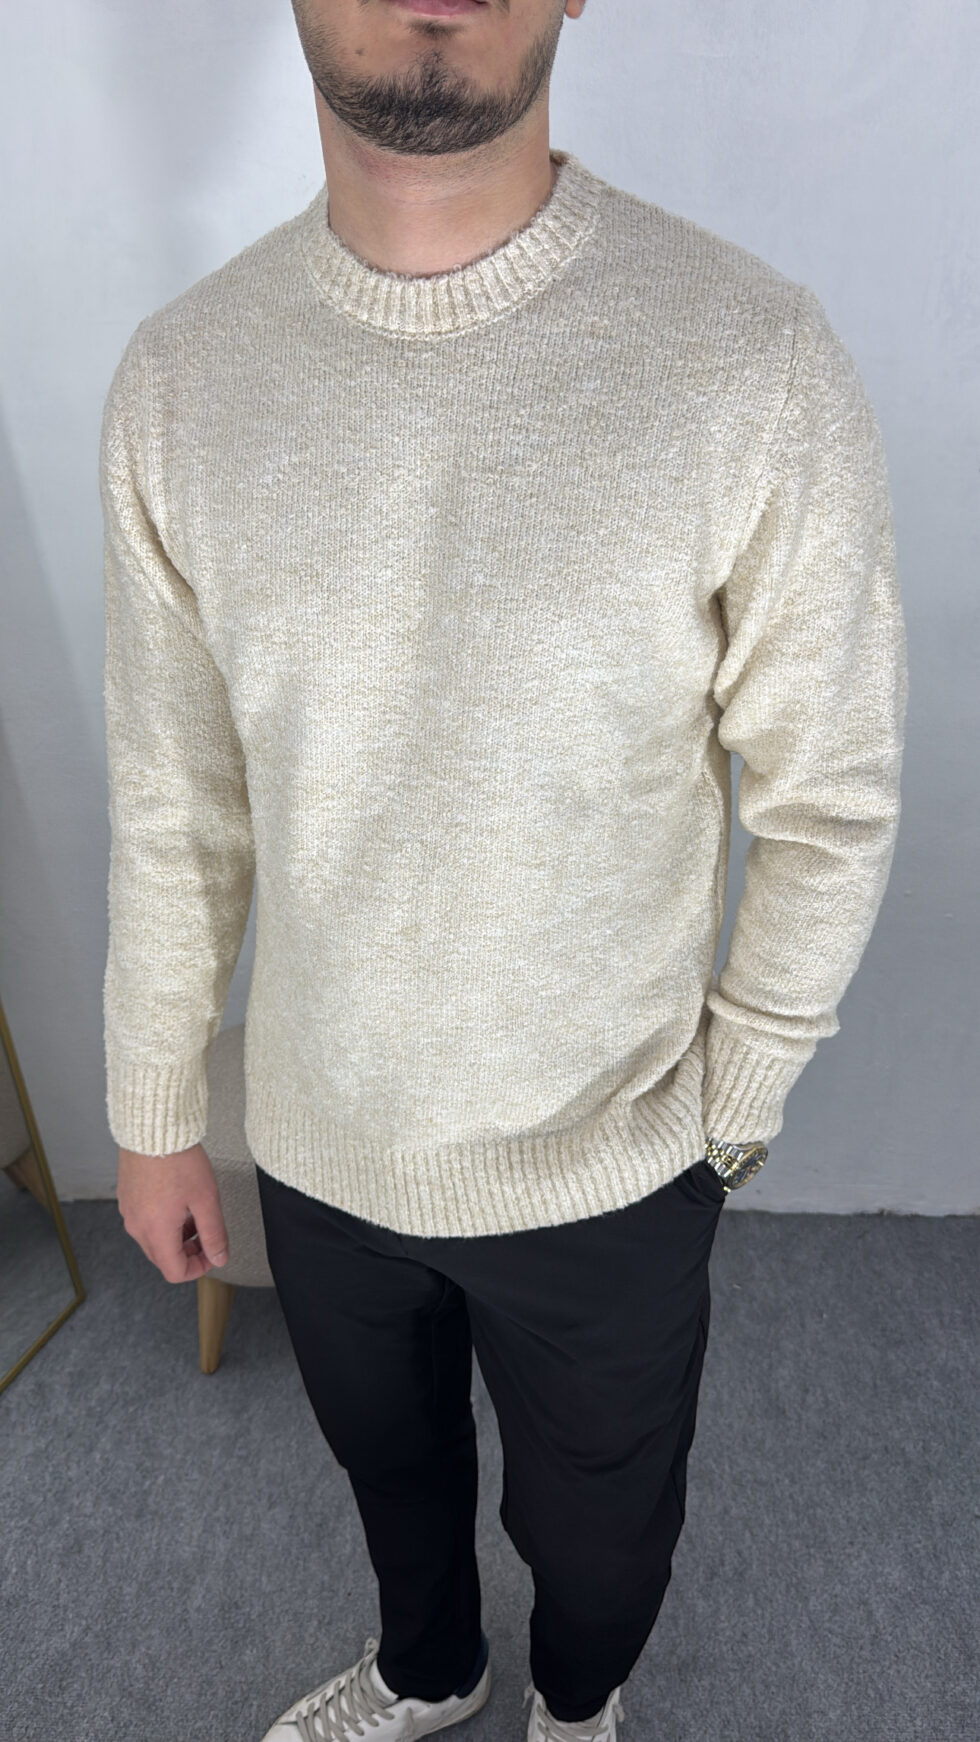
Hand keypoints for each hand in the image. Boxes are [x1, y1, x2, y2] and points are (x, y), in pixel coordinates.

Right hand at [117, 1142, 229, 1282]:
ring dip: (176, 1237)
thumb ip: (214, 1233)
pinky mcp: (126, 1197)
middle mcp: (137, 1226)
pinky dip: (163, 1221)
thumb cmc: (178, 1158)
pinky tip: (178, 1201)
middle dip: (188, 1252)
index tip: (212, 1255)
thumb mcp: (206, 1199)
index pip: (175, 1271)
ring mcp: (128, 1211)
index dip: (198, 1268)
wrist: (153, 1127)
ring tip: (194, 1214)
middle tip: (207, 1234)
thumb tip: (220, 1257)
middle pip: (163, 1257)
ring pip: (153, 1240)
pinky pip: (144, 1221)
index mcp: (156, 1231)